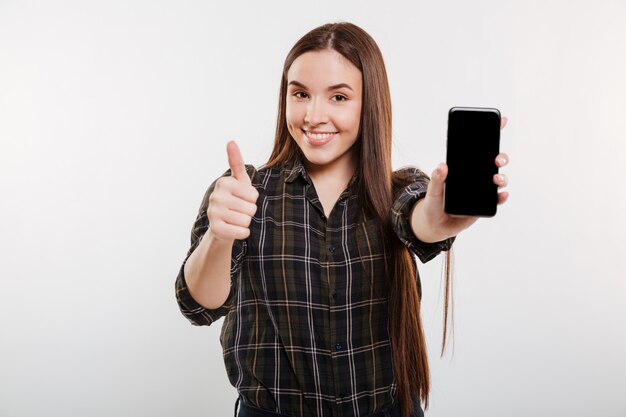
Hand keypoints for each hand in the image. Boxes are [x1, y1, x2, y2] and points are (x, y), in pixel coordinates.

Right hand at [207, 141, 258, 241]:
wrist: (222, 224)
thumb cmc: (235, 199)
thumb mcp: (239, 181)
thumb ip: (236, 162)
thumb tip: (231, 141)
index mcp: (223, 183)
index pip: (253, 194)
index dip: (252, 199)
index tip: (242, 198)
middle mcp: (216, 196)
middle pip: (251, 208)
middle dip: (250, 211)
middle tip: (239, 210)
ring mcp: (213, 213)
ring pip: (246, 220)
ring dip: (245, 222)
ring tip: (235, 218)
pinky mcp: (216, 229)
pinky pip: (242, 232)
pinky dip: (243, 232)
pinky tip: (234, 228)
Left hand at [411, 117, 509, 241]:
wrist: (435, 226)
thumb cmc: (433, 204)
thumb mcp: (432, 191)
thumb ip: (436, 179)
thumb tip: (442, 166)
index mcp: (464, 168)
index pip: (479, 148)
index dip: (491, 133)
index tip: (501, 120)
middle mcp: (476, 176)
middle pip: (493, 162)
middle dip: (500, 157)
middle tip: (497, 159)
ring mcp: (481, 190)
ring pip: (498, 179)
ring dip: (502, 177)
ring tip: (496, 179)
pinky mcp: (484, 205)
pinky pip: (497, 200)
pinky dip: (502, 197)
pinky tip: (502, 195)